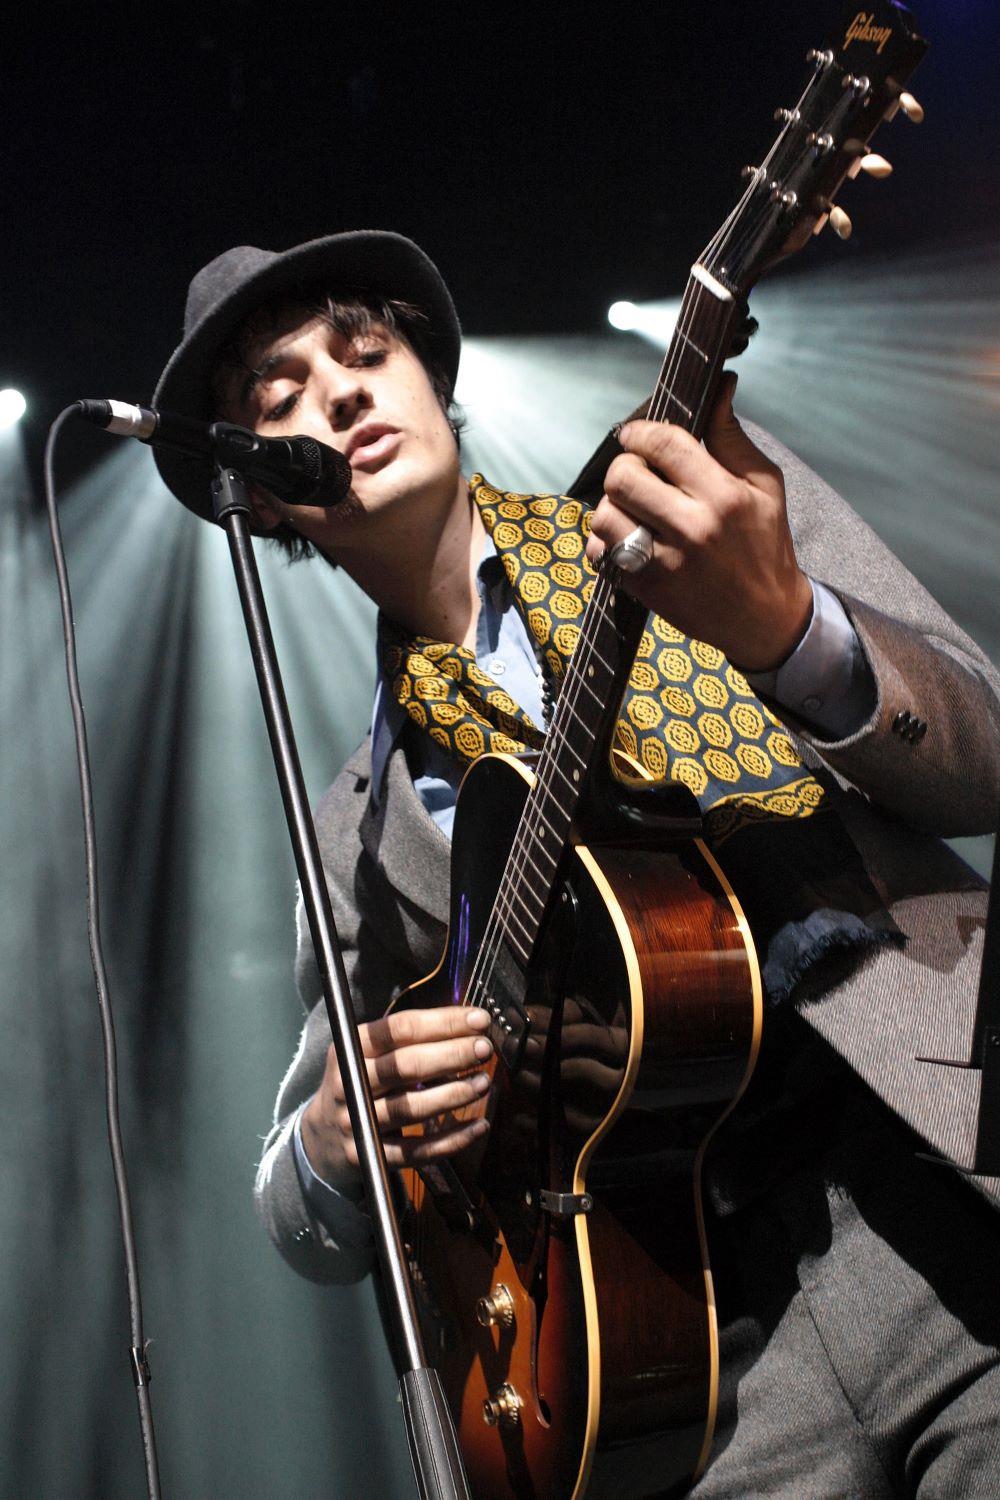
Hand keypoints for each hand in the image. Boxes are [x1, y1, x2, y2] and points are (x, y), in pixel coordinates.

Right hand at [300, 1005, 492, 1182]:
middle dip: (451, 1055)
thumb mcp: (370, 1051)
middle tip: (484, 1048)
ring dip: (452, 1095)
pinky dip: (451, 1140)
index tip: (478, 1019)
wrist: (323, 1133)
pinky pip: (416, 1151)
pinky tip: (477, 1127)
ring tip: (482, 1083)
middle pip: (404, 1067)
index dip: (442, 1022)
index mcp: (353, 1046)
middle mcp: (351, 1082)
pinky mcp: (371, 1155)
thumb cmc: (361, 1080)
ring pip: (411, 1108)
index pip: (400, 1028)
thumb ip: (411, 1039)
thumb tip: (470, 1027)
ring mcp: (359, 1121)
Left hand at [585, 375, 812, 671]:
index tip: (637, 434)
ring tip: (635, 509)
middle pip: (624, 477)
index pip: (666, 444)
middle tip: (639, 475)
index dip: (643, 431)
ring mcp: (665, 563)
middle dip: (626, 467)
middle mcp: (692, 529)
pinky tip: (627, 539)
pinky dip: (604, 542)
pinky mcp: (646, 589)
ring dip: (613, 506)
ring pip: (605, 514)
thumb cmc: (765, 545)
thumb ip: (732, 437)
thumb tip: (720, 387)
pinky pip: (600, 553)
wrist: (764, 618)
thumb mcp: (765, 486)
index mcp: (725, 497)